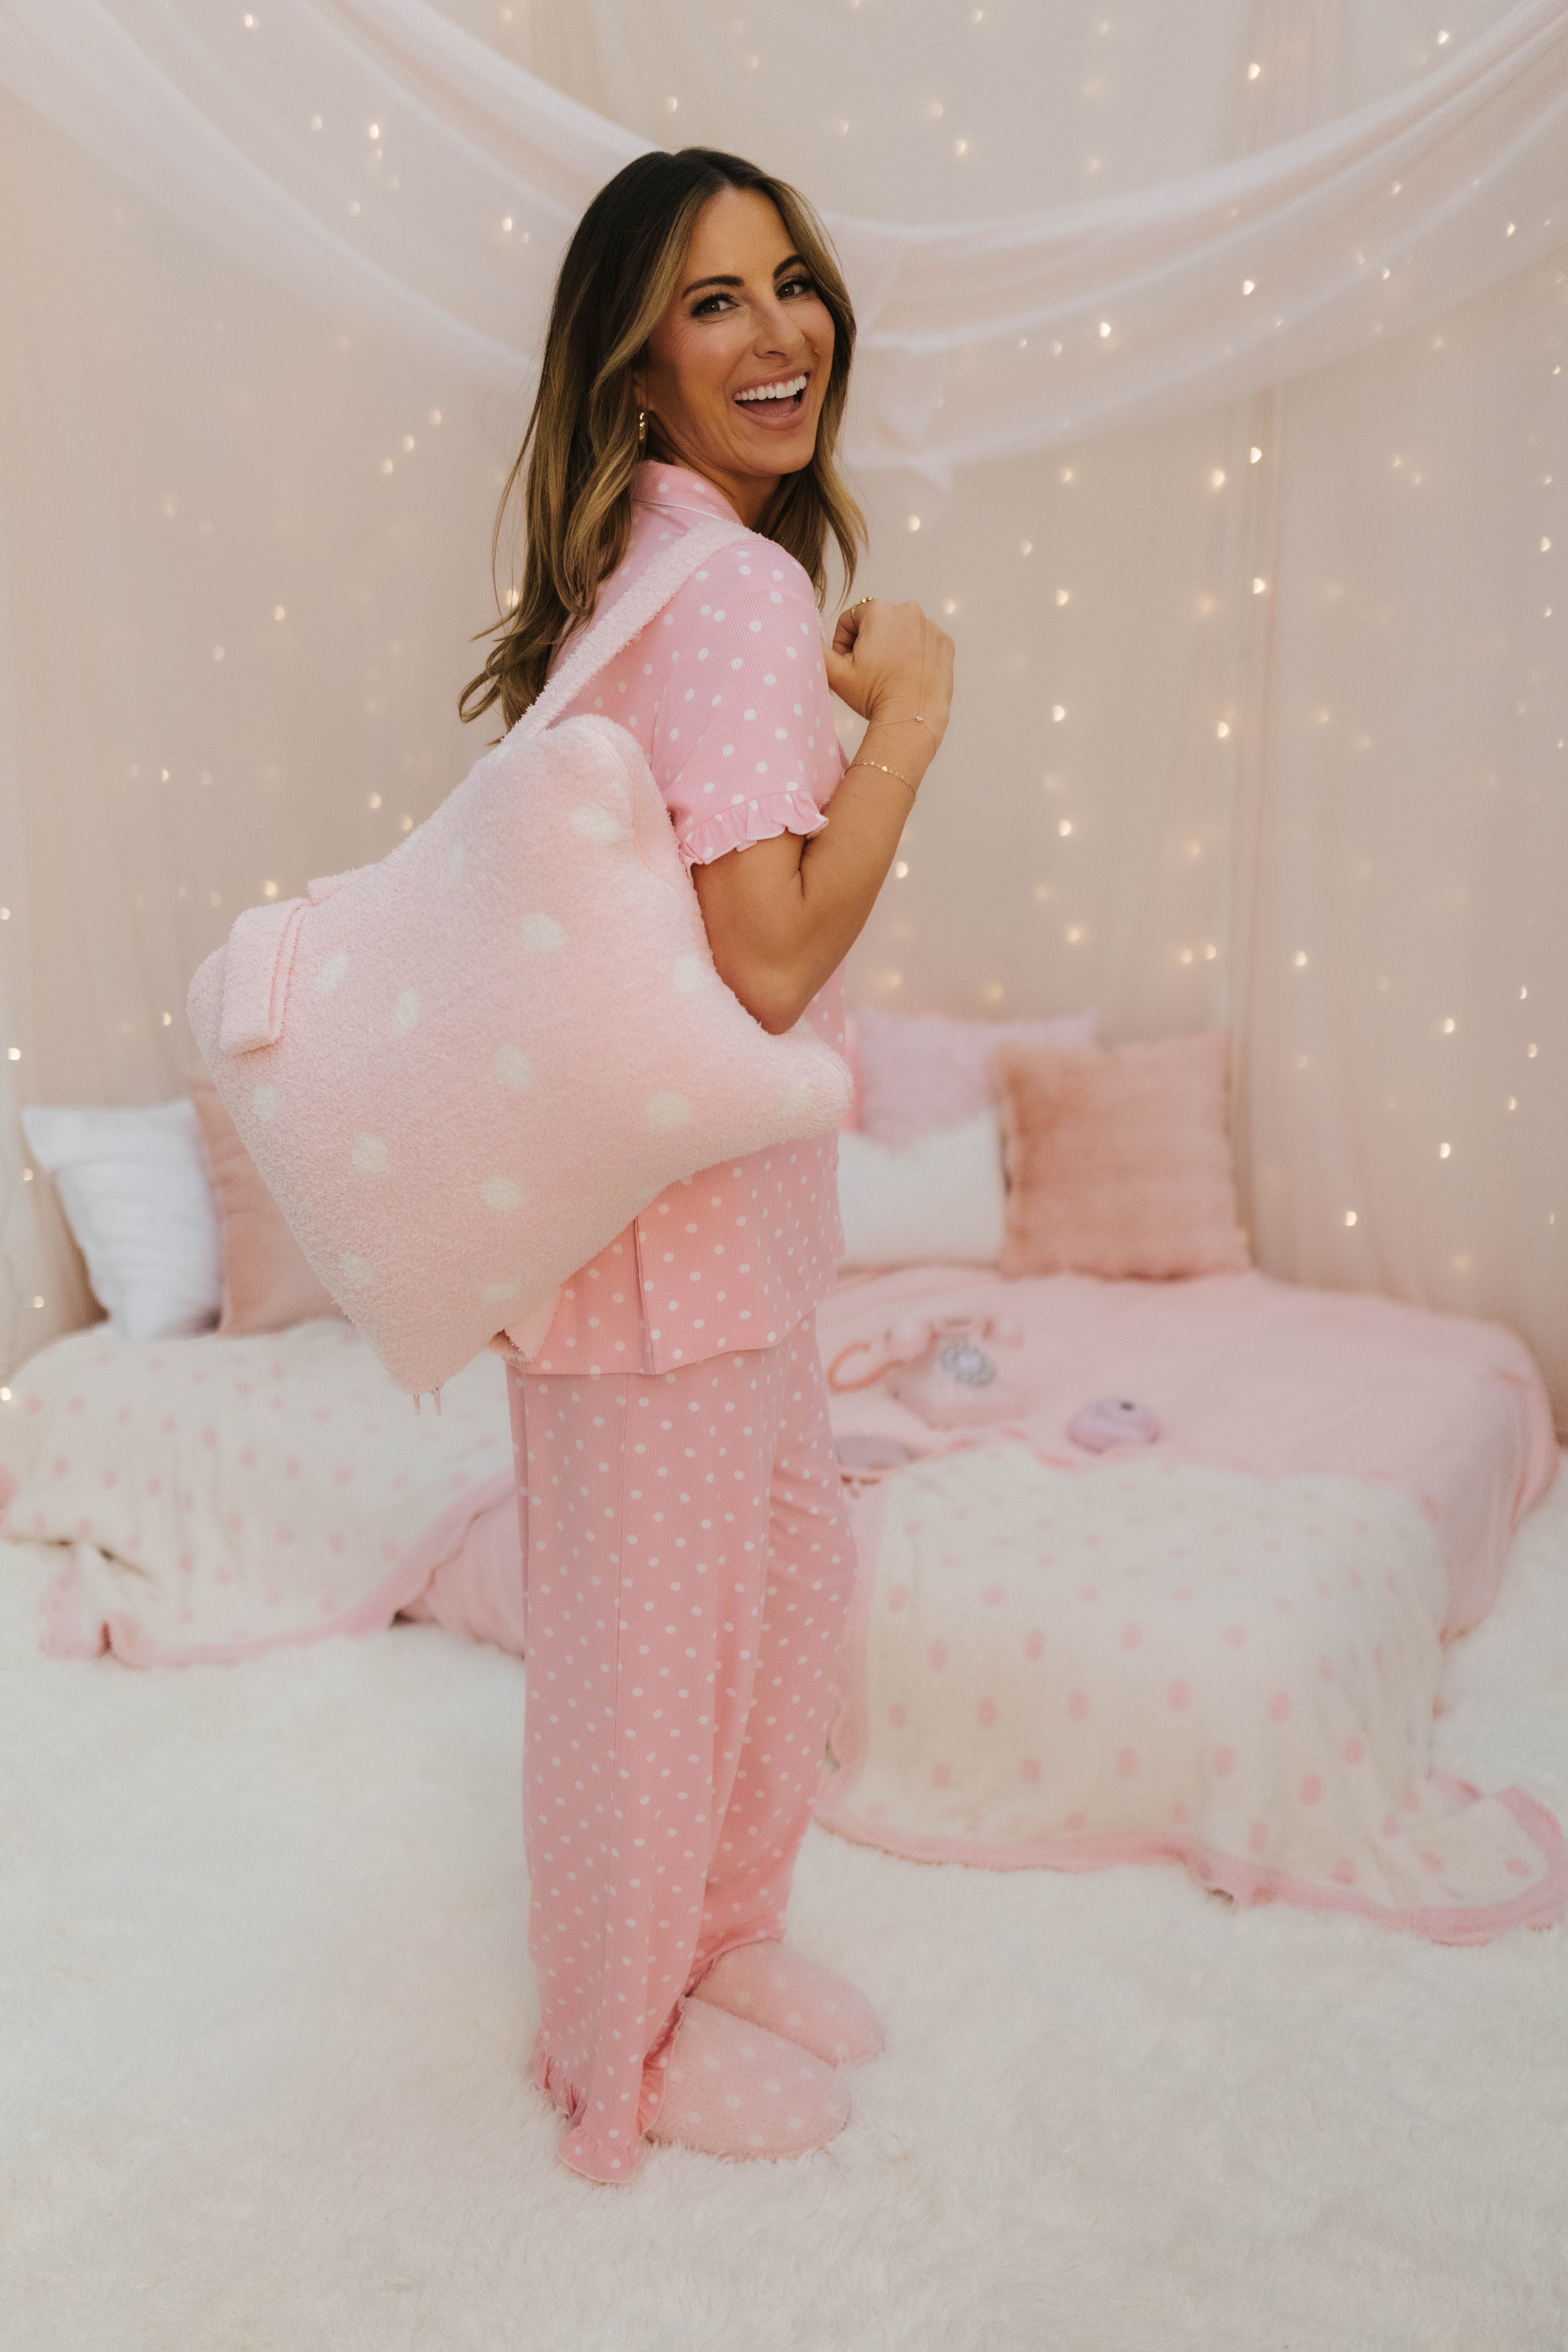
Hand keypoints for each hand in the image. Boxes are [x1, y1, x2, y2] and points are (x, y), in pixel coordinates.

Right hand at [824, 598, 952, 752]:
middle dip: (869, 644)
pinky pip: (923, 643)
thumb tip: (802, 632)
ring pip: (901, 632)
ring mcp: (931, 627)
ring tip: (890, 676)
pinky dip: (915, 655)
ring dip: (892, 648)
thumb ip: (814, 647)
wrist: (912, 720)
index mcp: (879, 610)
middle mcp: (908, 610)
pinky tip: (908, 676)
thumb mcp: (834, 673)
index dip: (844, 643)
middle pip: (877, 623)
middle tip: (870, 673)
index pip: (850, 618)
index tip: (850, 666)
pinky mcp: (945, 644)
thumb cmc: (873, 695)